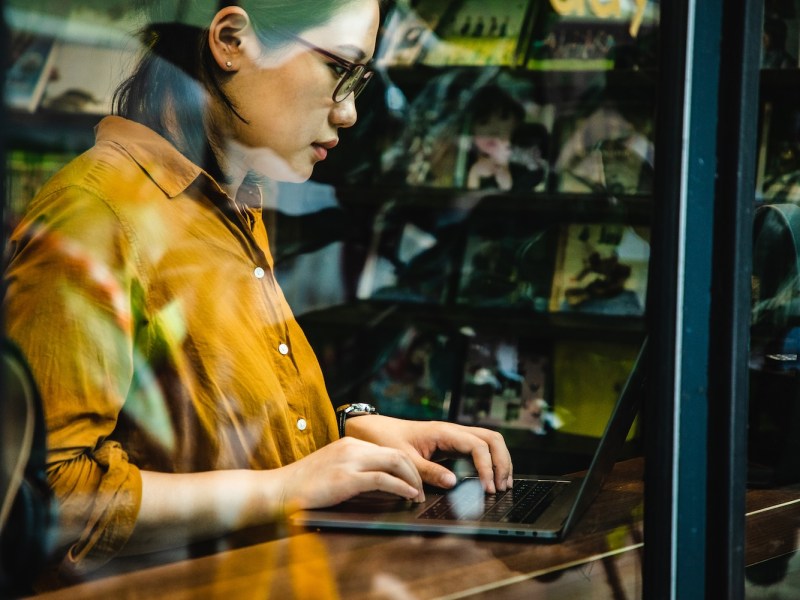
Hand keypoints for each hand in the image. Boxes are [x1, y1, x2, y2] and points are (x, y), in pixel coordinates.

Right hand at [275, 437, 424, 510]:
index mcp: (350, 442)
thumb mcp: (332, 470)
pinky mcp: (346, 478)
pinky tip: (408, 496)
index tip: (414, 479)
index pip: (388, 449)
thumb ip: (354, 470)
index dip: (406, 464)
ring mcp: (349, 460)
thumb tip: (380, 484)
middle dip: (415, 471)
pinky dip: (401, 487)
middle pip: (396, 452)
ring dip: (412, 480)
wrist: (278, 489)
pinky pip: (383, 480)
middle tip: (422, 488)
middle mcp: (352, 446)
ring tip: (418, 495)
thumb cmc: (303, 485)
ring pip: (395, 462)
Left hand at [345, 415, 512, 493]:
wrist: (372, 429)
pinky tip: (490, 478)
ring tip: (502, 484)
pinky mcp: (452, 443)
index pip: (478, 445)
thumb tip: (453, 482)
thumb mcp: (403, 460)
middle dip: (502, 461)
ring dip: (499, 460)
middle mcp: (453, 431)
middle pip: (492, 439)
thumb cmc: (385, 441)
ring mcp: (454, 436)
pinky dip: (489, 460)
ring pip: (489, 441)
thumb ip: (427, 472)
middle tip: (502, 486)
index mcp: (443, 432)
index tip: (487, 488)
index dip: (487, 467)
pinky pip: (478, 447)